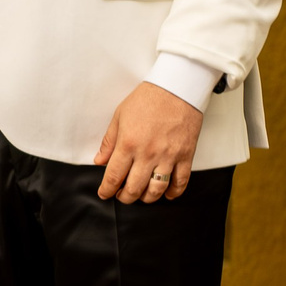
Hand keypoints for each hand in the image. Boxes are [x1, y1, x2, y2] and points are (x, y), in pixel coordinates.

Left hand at [95, 80, 203, 202]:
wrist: (177, 87)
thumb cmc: (147, 99)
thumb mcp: (120, 116)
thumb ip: (109, 141)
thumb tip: (99, 161)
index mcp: (128, 143)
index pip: (114, 176)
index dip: (107, 190)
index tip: (104, 193)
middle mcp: (148, 154)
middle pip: (134, 188)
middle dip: (124, 197)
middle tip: (121, 196)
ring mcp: (168, 156)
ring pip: (156, 190)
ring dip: (147, 198)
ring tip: (141, 195)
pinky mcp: (186, 155)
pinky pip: (181, 182)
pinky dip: (173, 193)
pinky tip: (166, 194)